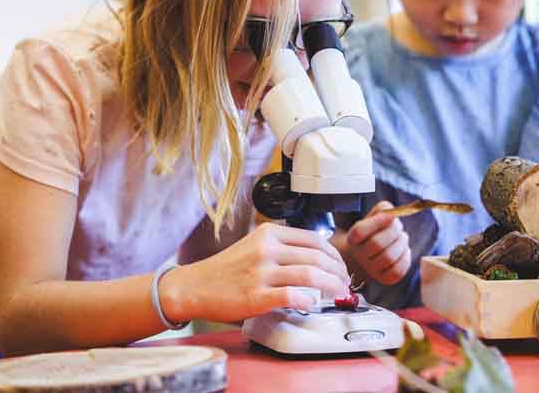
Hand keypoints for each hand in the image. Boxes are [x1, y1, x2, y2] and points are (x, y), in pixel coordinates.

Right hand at [159, 222, 351, 323]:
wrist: (194, 286)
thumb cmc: (226, 270)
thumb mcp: (254, 245)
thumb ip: (281, 247)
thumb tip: (315, 257)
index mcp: (269, 234)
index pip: (314, 239)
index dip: (334, 254)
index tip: (340, 265)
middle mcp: (267, 249)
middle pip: (317, 257)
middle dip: (338, 272)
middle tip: (345, 282)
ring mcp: (261, 273)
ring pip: (310, 275)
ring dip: (331, 286)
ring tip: (339, 293)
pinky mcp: (256, 296)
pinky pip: (291, 296)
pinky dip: (307, 301)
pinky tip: (312, 305)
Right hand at [345, 201, 411, 285]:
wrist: (369, 255)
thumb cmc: (374, 232)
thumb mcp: (373, 217)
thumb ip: (382, 210)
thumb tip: (392, 212)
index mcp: (353, 238)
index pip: (360, 231)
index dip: (378, 221)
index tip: (390, 215)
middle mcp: (359, 256)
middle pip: (377, 243)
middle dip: (394, 231)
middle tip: (399, 226)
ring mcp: (370, 269)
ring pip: (388, 257)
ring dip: (401, 243)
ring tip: (403, 237)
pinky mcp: (383, 279)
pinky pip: (397, 271)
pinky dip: (405, 258)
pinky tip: (404, 250)